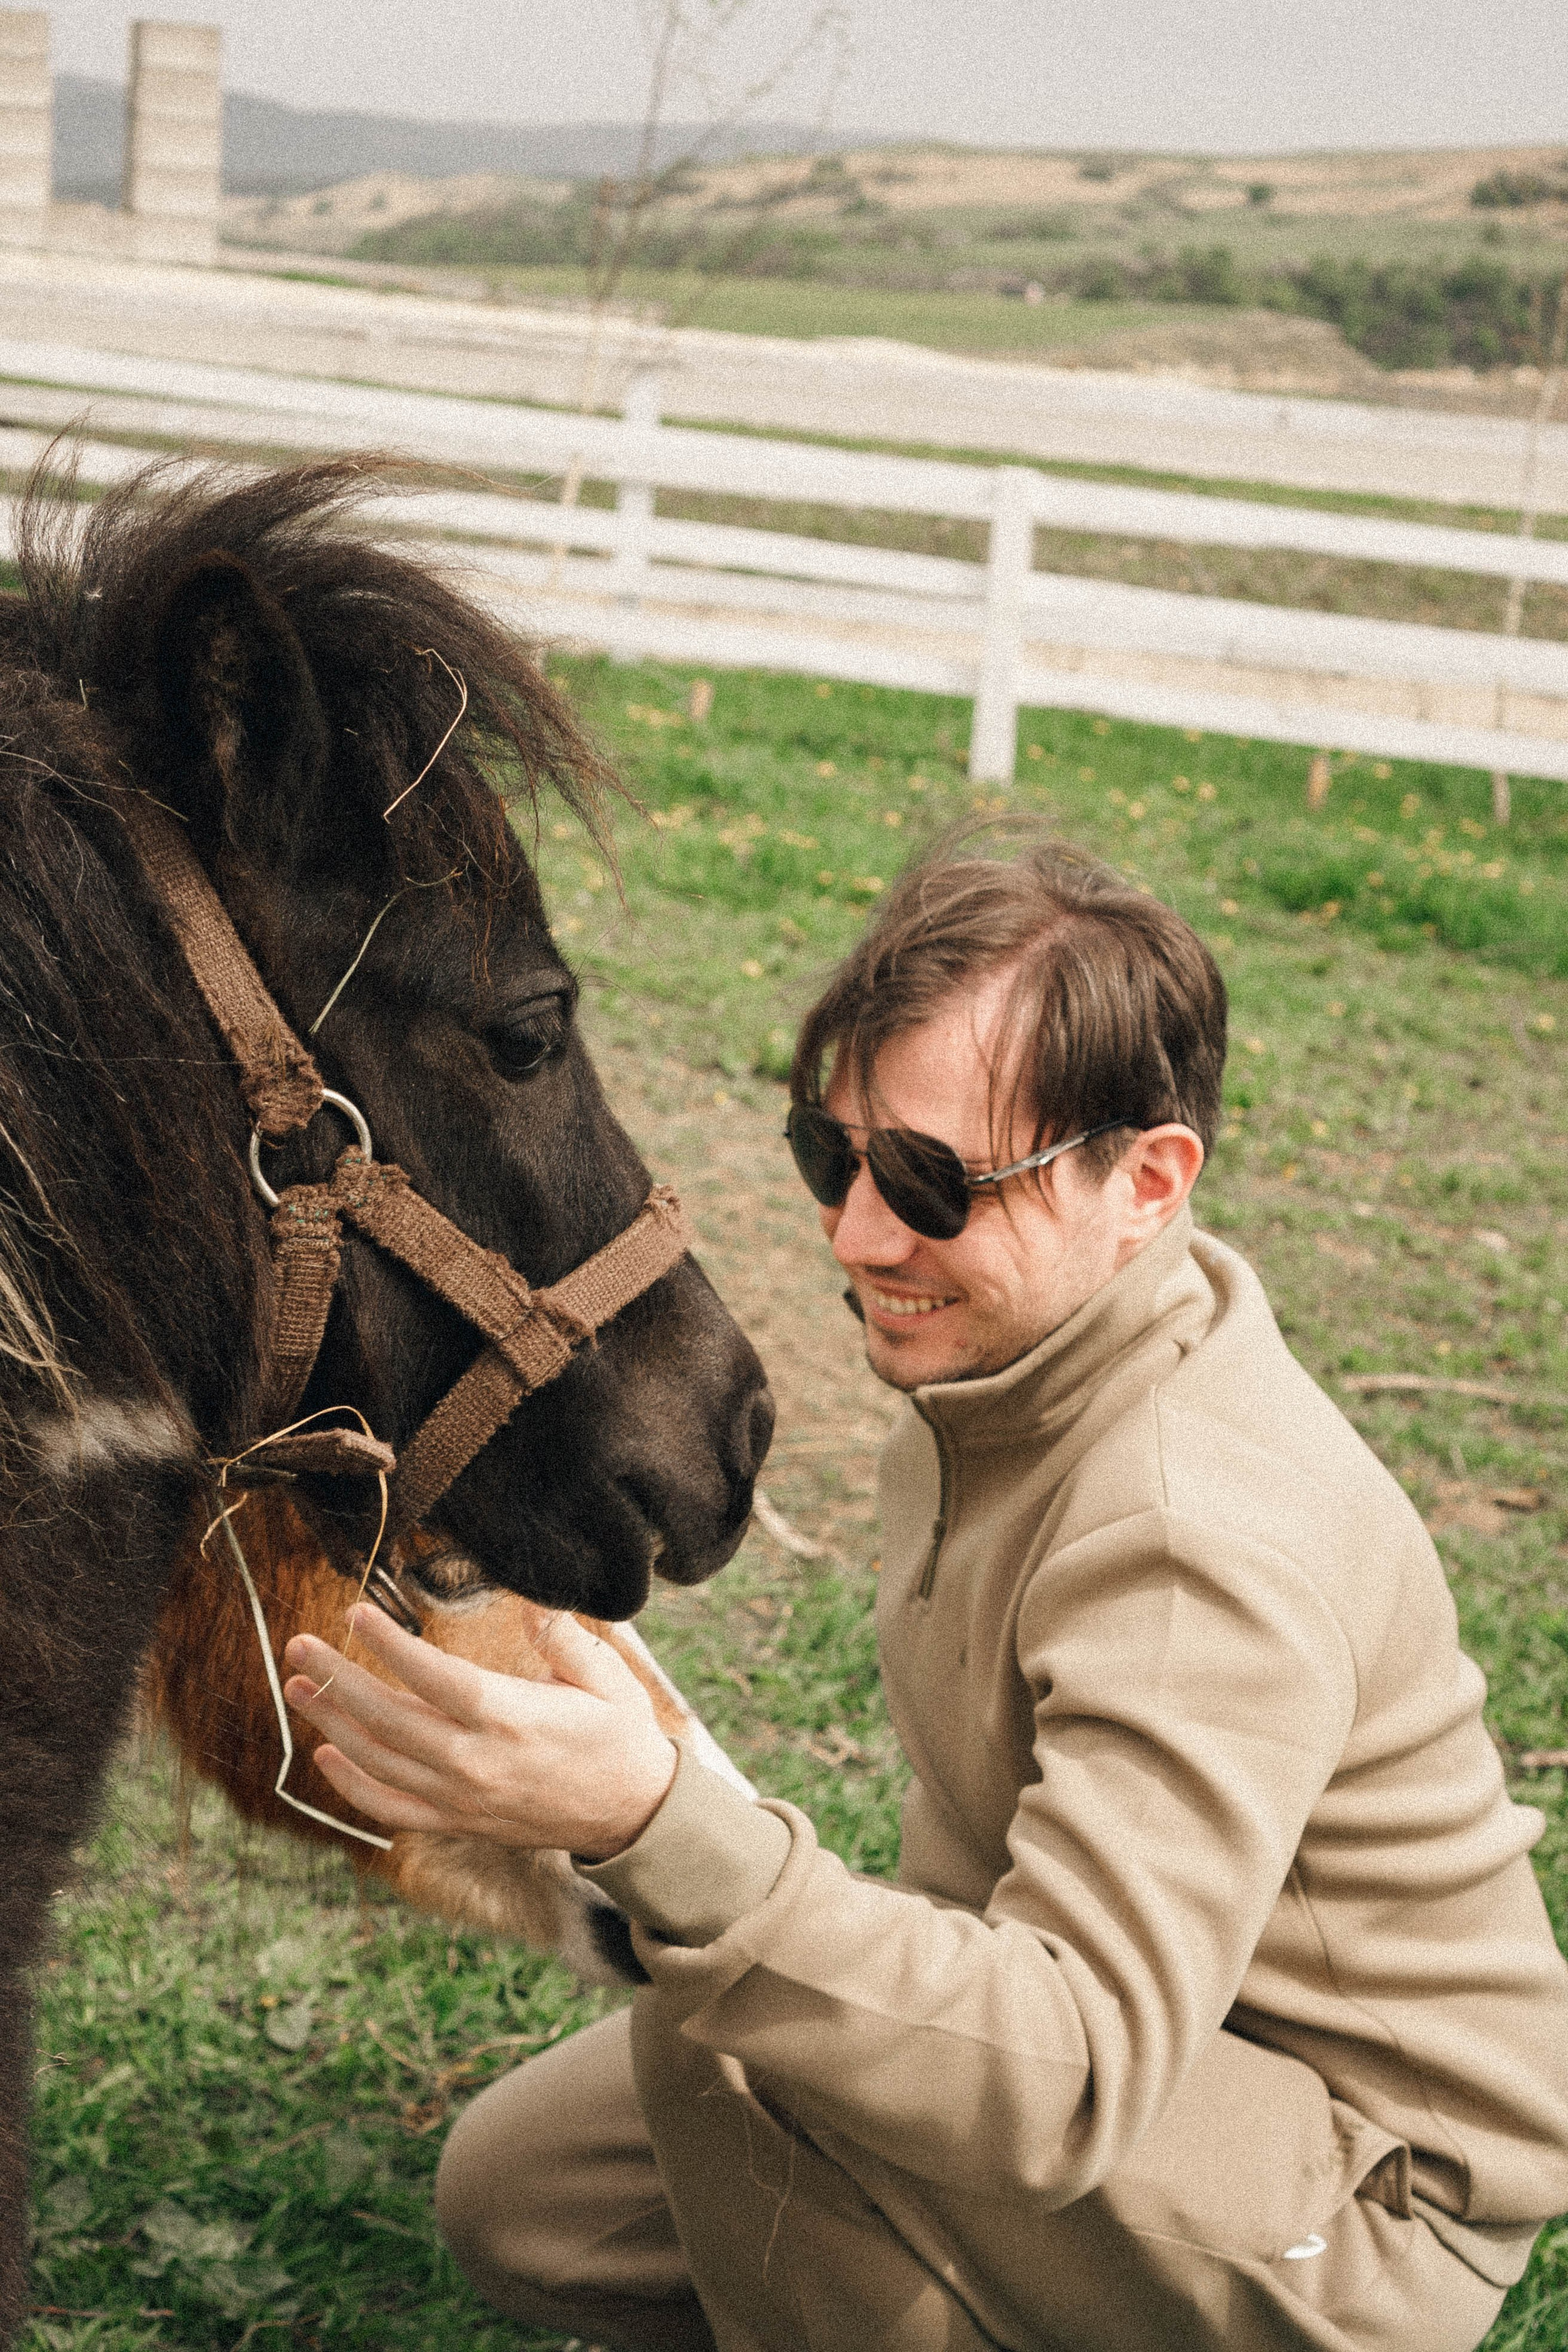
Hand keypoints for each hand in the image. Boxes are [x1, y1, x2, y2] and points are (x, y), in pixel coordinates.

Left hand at [280, 1605, 677, 1861]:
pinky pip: (391, 1808)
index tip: (355, 1612)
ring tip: (297, 1688)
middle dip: (336, 1678)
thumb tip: (530, 1603)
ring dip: (331, 1724)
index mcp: (511, 1716)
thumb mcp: (607, 1678)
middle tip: (299, 1646)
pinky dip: (352, 1785)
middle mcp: (476, 1761)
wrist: (634, 1815)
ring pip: (378, 1761)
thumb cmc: (621, 1737)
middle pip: (388, 1718)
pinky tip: (326, 1756)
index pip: (432, 1677)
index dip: (387, 1645)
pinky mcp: (459, 1822)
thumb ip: (563, 1639)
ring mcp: (462, 1797)